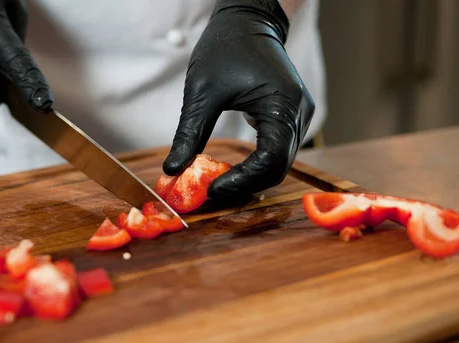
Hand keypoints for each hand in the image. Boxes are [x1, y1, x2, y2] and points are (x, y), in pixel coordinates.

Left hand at [163, 0, 314, 200]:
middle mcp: (299, 114)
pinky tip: (231, 169)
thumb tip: (172, 170)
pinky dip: (255, 165)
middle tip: (211, 194)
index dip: (242, 180)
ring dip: (250, 178)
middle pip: (278, 168)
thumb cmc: (225, 47)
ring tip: (218, 184)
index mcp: (283, 105)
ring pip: (278, 163)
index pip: (270, 160)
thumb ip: (189, 133)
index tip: (212, 189)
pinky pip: (276, 151)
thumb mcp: (202, 91)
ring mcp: (298, 116)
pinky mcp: (290, 117)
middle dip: (244, 185)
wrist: (247, 20)